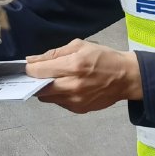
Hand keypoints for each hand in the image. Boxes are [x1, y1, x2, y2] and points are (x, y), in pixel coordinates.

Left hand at [27, 39, 142, 113]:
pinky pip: (59, 103)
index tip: (28, 66)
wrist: (126, 77)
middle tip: (39, 74)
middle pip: (39, 88)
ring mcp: (75, 101)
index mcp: (73, 66)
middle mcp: (72, 86)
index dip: (29, 68)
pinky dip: (58, 95)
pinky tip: (67, 87)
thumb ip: (54, 53)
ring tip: (55, 80)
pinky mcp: (79, 109)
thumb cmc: (104, 57)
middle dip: (35, 81)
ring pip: (47, 98)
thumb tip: (32, 60)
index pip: (38, 71)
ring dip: (46, 89)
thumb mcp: (80, 46)